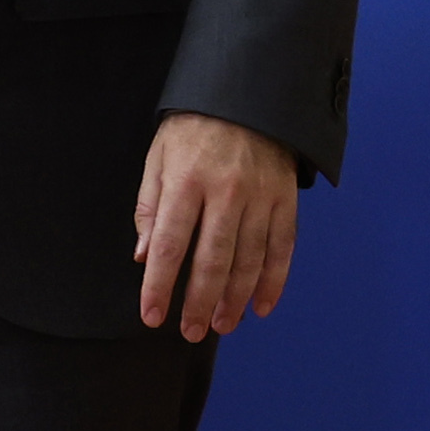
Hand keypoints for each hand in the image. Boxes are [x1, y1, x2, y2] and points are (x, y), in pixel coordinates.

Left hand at [134, 111, 297, 340]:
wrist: (246, 98)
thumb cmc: (192, 131)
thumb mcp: (158, 158)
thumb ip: (150, 208)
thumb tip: (144, 256)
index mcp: (186, 180)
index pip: (170, 243)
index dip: (160, 283)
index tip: (152, 314)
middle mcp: (225, 192)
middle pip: (213, 260)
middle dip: (199, 301)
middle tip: (190, 332)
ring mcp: (260, 198)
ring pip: (249, 261)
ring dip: (235, 299)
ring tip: (221, 324)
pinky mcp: (285, 202)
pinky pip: (282, 250)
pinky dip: (274, 283)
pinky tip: (261, 307)